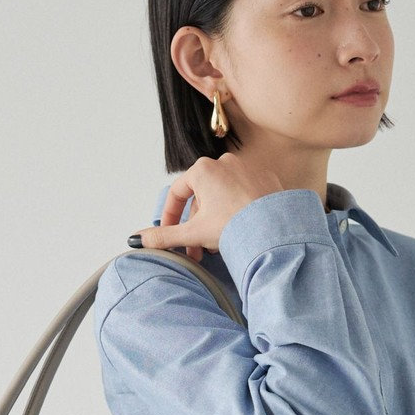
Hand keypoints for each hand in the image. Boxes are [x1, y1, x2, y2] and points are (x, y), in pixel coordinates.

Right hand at [128, 153, 283, 262]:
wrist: (276, 229)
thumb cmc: (236, 226)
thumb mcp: (193, 233)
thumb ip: (164, 236)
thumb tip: (138, 239)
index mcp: (203, 170)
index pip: (177, 192)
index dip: (170, 216)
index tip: (169, 233)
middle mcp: (224, 162)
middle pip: (201, 197)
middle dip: (196, 226)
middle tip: (196, 251)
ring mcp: (247, 168)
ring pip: (222, 197)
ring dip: (215, 221)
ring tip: (218, 245)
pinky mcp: (266, 178)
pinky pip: (243, 195)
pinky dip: (236, 211)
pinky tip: (238, 231)